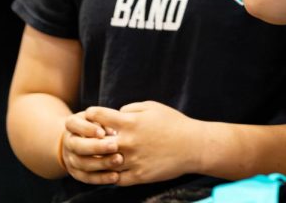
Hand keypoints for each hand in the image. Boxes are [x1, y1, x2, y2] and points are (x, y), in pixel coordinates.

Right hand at [60, 108, 121, 184]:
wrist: (83, 140)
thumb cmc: (98, 124)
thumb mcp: (99, 117)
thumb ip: (104, 120)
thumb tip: (115, 130)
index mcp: (72, 124)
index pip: (74, 124)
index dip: (87, 129)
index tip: (102, 132)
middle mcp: (69, 141)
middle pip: (78, 146)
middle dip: (96, 147)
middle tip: (115, 146)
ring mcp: (70, 158)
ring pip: (82, 163)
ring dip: (101, 163)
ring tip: (119, 160)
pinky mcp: (76, 172)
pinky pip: (87, 177)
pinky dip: (101, 178)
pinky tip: (115, 176)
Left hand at [88, 100, 204, 185]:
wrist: (194, 146)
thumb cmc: (174, 123)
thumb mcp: (153, 107)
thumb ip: (131, 108)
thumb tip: (116, 114)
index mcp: (130, 122)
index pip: (97, 116)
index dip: (92, 115)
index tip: (93, 117)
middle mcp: (127, 142)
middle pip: (93, 143)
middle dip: (90, 140)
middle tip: (91, 139)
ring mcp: (131, 160)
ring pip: (102, 164)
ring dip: (99, 160)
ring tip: (101, 157)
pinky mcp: (137, 176)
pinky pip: (115, 179)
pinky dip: (111, 175)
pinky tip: (114, 169)